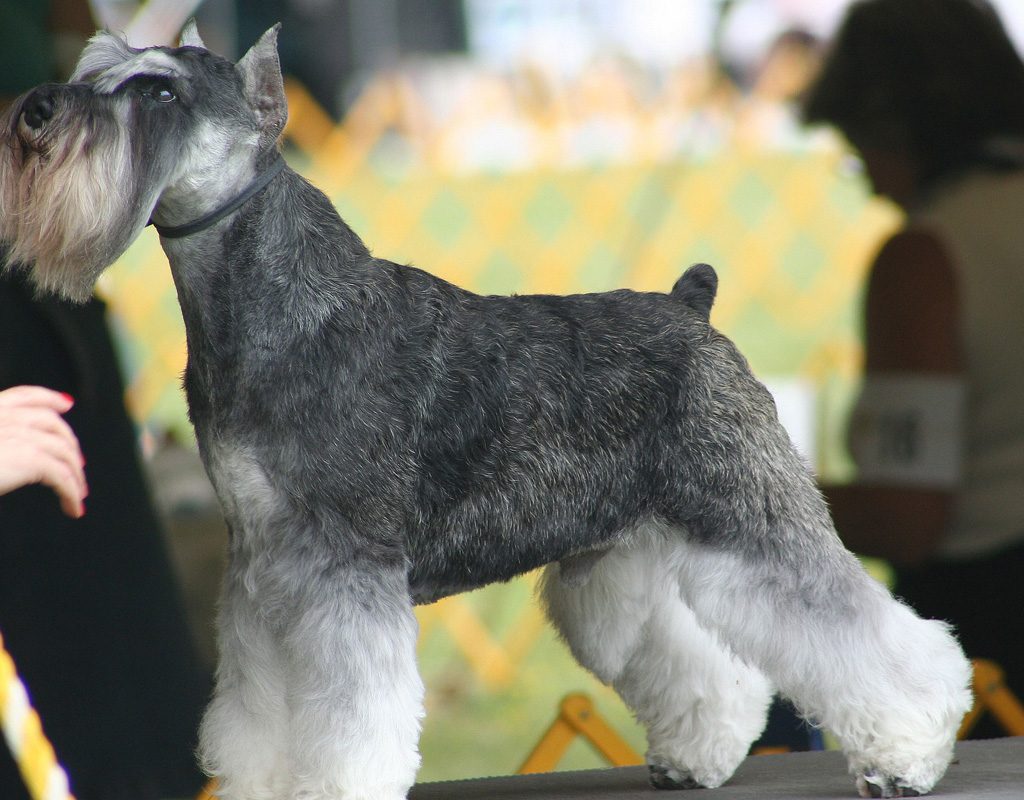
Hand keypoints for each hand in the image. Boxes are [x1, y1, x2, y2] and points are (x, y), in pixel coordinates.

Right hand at [0, 386, 87, 517]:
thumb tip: (12, 452)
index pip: (24, 395)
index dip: (48, 398)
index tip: (66, 403)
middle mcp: (5, 418)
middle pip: (52, 424)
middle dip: (69, 443)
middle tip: (77, 465)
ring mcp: (20, 436)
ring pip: (63, 452)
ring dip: (75, 475)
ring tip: (78, 494)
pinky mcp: (30, 459)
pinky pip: (62, 476)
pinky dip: (72, 492)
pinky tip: (73, 508)